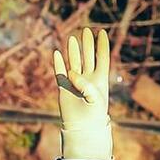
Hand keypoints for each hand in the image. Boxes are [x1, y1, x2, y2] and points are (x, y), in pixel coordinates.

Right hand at [51, 25, 113, 159]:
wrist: (82, 128)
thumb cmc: (94, 115)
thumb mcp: (95, 98)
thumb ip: (86, 84)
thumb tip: (72, 72)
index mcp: (100, 80)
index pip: (102, 58)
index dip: (102, 45)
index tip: (102, 32)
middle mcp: (88, 79)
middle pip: (88, 57)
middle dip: (87, 44)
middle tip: (86, 31)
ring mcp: (75, 83)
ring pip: (74, 62)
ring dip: (73, 51)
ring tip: (73, 38)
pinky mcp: (63, 88)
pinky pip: (60, 73)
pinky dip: (58, 64)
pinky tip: (57, 53)